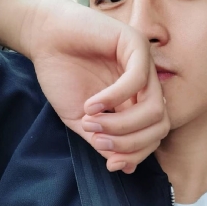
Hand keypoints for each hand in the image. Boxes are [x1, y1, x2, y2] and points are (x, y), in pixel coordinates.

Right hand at [0, 0, 169, 172]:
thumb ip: (104, 141)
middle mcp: (147, 84)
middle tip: (98, 140)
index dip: (137, 154)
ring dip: (123, 124)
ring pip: (154, 107)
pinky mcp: (135, 44)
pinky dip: (114, 98)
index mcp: (137, 101)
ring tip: (92, 123)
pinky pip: (138, 79)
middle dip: (130, 143)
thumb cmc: (63, 75)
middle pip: (160, 125)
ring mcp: (145, 63)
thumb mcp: (83, 119)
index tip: (110, 163)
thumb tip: (124, 166)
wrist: (46, 39)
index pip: (154, 135)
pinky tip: (92, 104)